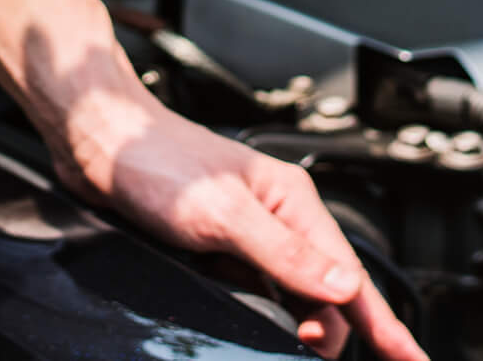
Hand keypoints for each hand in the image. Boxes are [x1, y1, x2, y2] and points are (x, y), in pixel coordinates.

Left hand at [58, 87, 427, 360]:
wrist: (98, 142)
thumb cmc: (156, 158)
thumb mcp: (223, 214)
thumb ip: (284, 253)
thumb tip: (342, 287)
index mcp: (291, 201)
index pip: (350, 275)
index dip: (384, 324)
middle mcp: (277, 216)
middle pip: (326, 293)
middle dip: (330, 332)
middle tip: (311, 358)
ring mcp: (248, 234)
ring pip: (291, 296)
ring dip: (297, 324)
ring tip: (297, 348)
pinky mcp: (219, 247)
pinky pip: (256, 293)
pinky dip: (263, 315)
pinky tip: (261, 326)